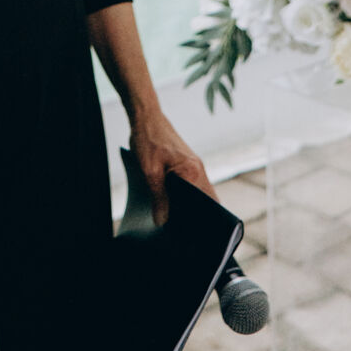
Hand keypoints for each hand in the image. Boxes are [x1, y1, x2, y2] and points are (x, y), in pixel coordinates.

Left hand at [130, 110, 216, 225]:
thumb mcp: (149, 171)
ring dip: (189, 204)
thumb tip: (162, 221)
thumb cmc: (147, 139)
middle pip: (204, 200)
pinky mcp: (186, 163)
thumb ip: (158, 197)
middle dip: (196, 215)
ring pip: (197, 192)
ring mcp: (193, 165)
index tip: (193, 234)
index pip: (205, 203)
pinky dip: (184, 195)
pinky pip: (190, 184)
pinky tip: (170, 203)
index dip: (200, 219)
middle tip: (183, 231)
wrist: (145, 116)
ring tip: (174, 220)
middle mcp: (198, 169)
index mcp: (192, 171)